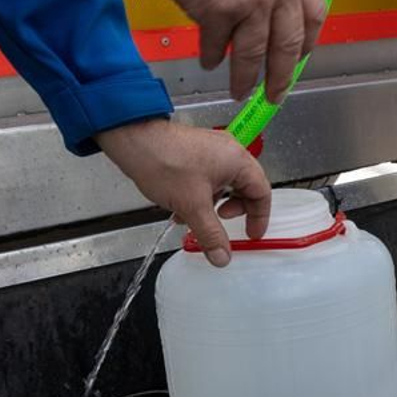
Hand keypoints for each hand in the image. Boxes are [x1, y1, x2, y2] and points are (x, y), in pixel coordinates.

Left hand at [96, 119, 270, 267]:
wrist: (134, 140)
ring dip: (212, 206)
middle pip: (244, 189)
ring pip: (223, 185)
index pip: (262, 192)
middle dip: (232, 212)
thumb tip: (222, 255)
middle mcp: (229, 152)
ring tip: (194, 217)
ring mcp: (212, 150)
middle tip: (221, 224)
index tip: (251, 233)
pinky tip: (182, 206)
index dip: (258, 217)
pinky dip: (200, 195)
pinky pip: (208, 179)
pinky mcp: (196, 153)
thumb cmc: (165, 161)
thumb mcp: (192, 206)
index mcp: (238, 161)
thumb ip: (211, 234)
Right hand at [164, 0, 325, 104]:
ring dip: (245, 77)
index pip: (314, 13)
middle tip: (275, 92)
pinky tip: (209, 61)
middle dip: (281, 74)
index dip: (306, 40)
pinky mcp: (220, 13)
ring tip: (239, 89)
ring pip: (255, 54)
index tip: (300, 55)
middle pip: (288, 44)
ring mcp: (253, 2)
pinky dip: (213, 56)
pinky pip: (218, 45)